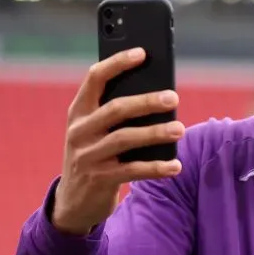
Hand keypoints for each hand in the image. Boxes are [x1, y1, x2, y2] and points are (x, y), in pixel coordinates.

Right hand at [51, 47, 183, 235]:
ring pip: (125, 138)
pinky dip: (156, 167)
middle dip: (146, 101)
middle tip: (173, 98)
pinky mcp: (99, 179)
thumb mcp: (96, 131)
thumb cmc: (95, 155)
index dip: (118, 62)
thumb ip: (116, 112)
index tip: (142, 52)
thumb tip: (158, 93)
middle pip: (116, 109)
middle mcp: (79, 130)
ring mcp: (87, 155)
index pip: (95, 78)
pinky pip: (133, 170)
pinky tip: (175, 165)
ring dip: (155, 133)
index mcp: (78, 111)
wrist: (73, 202)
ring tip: (180, 129)